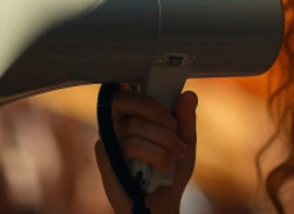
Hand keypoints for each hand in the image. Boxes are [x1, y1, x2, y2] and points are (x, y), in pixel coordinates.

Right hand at [95, 89, 197, 213]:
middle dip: (154, 110)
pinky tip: (164, 165)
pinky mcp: (106, 159)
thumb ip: (185, 119)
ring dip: (163, 140)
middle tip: (175, 127)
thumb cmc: (170, 171)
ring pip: (133, 126)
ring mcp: (108, 141)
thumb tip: (188, 94)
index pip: (127, 90)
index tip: (168, 102)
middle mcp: (115, 125)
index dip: (144, 91)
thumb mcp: (184, 141)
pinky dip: (154, 153)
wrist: (162, 204)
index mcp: (132, 116)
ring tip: (177, 154)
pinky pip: (130, 145)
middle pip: (123, 100)